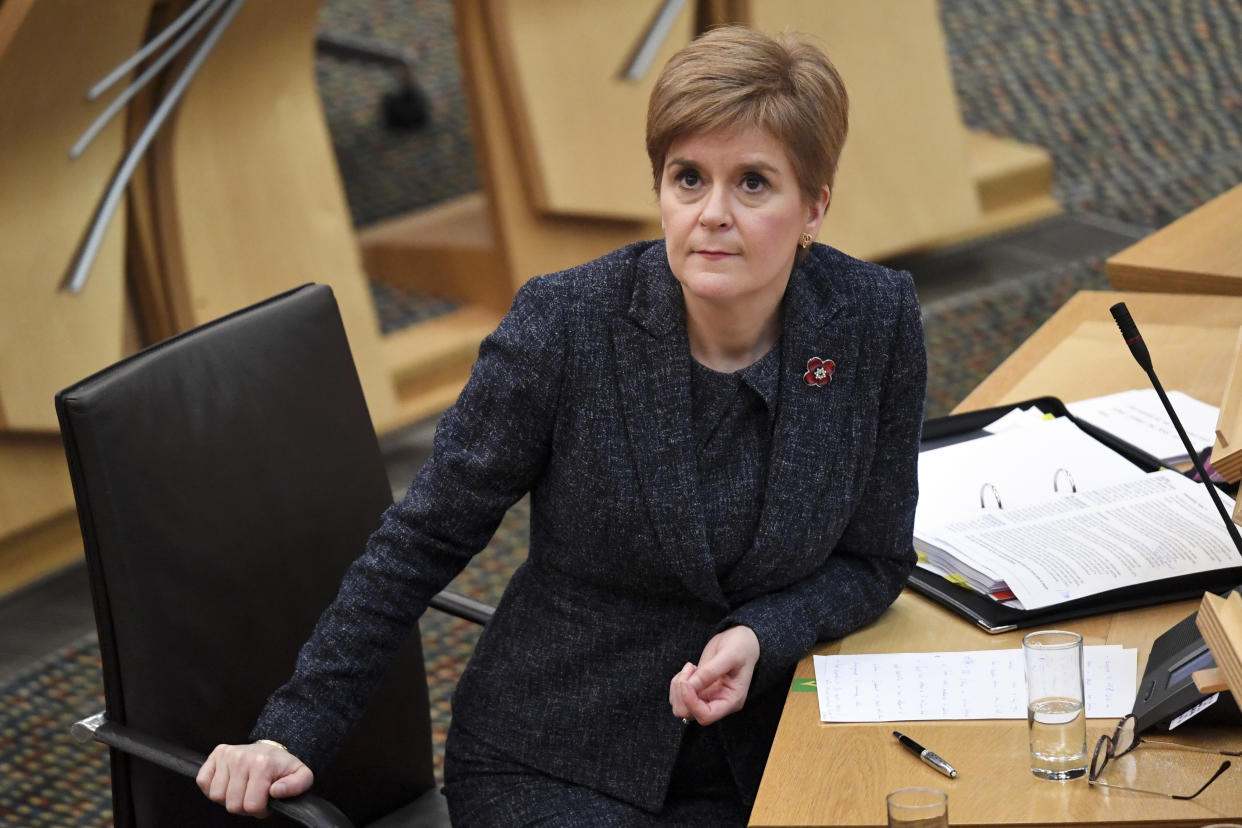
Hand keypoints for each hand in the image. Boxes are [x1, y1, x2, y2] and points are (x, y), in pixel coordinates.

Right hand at [197, 741, 313, 816]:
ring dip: (229, 798)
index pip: (251, 806)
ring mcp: (227, 755)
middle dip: (244, 806)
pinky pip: (203, 782)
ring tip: (243, 788)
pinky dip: (213, 787)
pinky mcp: (216, 755)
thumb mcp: (302, 776)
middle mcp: (242, 757)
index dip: (259, 810)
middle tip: (254, 795)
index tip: (266, 800)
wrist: (272, 750)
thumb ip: (296, 786)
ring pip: (216, 796)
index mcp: (262, 764)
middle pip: (232, 804)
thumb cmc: (283, 767)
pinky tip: (229, 782)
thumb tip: (276, 791)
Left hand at [668, 625, 759, 725]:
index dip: (691, 703)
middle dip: (682, 692)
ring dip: (678, 687)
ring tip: (690, 668)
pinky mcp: (697, 690)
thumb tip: (690, 686)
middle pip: (689, 714)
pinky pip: (678, 696)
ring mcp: (706, 697)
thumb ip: (710, 671)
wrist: (739, 640)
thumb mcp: (730, 655)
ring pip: (681, 707)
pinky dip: (677, 683)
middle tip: (690, 669)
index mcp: (731, 701)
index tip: (686, 683)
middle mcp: (718, 703)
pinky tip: (689, 669)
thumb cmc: (741, 647)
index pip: (706, 716)